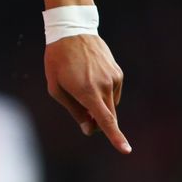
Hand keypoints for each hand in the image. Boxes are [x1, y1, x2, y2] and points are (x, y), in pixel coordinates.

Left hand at [44, 34, 130, 153]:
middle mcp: (104, 86)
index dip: (115, 137)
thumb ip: (74, 110)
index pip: (105, 120)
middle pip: (107, 115)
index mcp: (87, 91)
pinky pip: (113, 91)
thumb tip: (89, 128)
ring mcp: (114, 78)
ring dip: (99, 104)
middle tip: (82, 114)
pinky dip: (103, 92)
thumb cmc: (57, 60)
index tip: (126, 150)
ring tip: (80, 83)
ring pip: (110, 104)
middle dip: (96, 121)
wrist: (72, 31)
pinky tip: (89, 77)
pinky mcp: (118, 73)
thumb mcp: (56, 87)